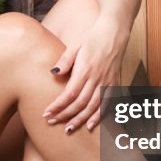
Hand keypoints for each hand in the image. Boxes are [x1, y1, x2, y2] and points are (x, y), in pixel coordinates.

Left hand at [42, 15, 127, 132]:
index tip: (46, 113)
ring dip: (80, 119)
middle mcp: (97, 79)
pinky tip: (91, 125)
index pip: (69, 94)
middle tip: (52, 122)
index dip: (58, 106)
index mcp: (85, 70)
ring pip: (93, 107)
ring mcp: (107, 82)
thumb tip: (53, 73)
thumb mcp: (75, 45)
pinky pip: (107, 104)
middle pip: (80, 103)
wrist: (114, 32)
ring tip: (68, 128)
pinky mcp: (114, 83)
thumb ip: (65, 60)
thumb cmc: (92, 37)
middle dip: (65, 115)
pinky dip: (99, 116)